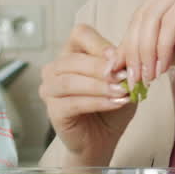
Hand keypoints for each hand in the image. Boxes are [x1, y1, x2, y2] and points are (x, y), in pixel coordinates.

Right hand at [38, 24, 137, 162]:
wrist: (102, 139)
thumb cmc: (111, 107)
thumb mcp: (122, 82)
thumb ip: (121, 67)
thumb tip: (121, 57)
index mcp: (72, 53)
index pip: (81, 34)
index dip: (99, 44)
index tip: (119, 57)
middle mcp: (55, 68)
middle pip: (74, 59)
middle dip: (101, 68)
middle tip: (124, 77)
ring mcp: (50, 89)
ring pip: (70, 81)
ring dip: (99, 86)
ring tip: (122, 92)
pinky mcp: (53, 111)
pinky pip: (73, 103)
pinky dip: (97, 102)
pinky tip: (115, 103)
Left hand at [116, 0, 174, 85]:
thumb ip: (152, 50)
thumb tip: (118, 64)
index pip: (140, 16)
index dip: (127, 46)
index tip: (121, 73)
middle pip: (142, 17)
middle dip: (134, 52)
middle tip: (132, 80)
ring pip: (152, 20)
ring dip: (146, 53)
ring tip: (147, 78)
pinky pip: (170, 22)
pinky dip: (162, 47)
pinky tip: (162, 68)